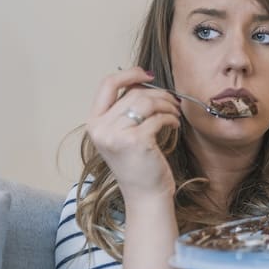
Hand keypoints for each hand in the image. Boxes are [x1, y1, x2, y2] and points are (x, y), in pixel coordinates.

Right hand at [85, 66, 182, 205]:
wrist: (145, 195)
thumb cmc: (138, 164)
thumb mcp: (123, 134)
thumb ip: (126, 109)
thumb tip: (143, 80)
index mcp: (94, 123)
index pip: (107, 84)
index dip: (129, 73)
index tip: (148, 74)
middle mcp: (100, 128)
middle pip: (134, 93)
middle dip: (159, 94)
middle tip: (173, 102)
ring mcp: (116, 135)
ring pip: (147, 102)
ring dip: (167, 105)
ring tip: (175, 114)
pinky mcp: (135, 141)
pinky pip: (158, 118)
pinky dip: (171, 119)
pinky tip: (175, 126)